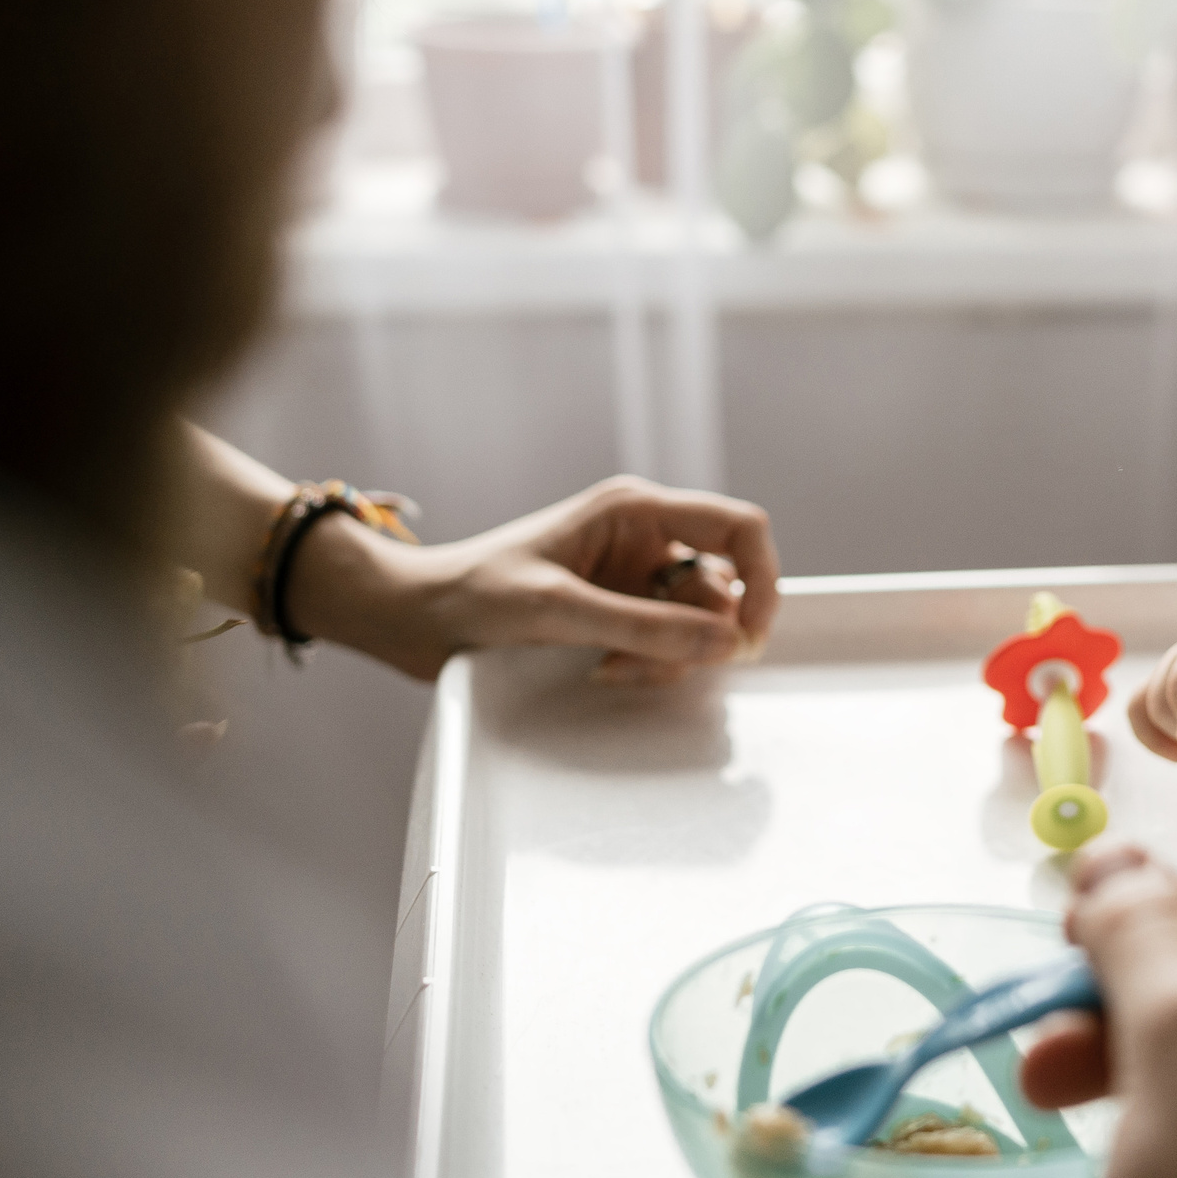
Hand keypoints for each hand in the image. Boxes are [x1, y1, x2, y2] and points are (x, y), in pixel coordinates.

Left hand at [287, 475, 778, 681]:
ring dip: (672, 654)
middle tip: (660, 664)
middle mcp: (646, 536)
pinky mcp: (624, 609)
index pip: (739, 528)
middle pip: (726, 584)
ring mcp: (637, 575)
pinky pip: (672, 640)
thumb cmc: (471, 595)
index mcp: (635, 509)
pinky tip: (605, 668)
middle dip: (703, 633)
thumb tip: (726, 643)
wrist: (413, 617)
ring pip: (701, 621)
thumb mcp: (559, 610)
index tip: (748, 637)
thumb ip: (644, 627)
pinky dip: (653, 662)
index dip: (763, 579)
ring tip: (611, 667)